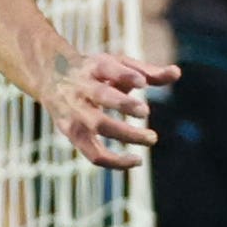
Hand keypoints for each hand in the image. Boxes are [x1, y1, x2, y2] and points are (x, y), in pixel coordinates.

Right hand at [41, 51, 177, 170]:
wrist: (50, 78)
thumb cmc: (94, 72)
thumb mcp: (117, 64)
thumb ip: (147, 71)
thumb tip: (176, 73)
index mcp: (92, 67)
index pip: (107, 68)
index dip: (125, 75)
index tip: (143, 84)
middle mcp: (81, 88)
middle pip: (101, 95)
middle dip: (123, 103)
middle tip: (146, 112)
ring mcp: (74, 112)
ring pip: (98, 125)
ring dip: (126, 133)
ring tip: (152, 137)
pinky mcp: (72, 133)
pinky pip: (94, 153)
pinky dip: (115, 161)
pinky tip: (137, 161)